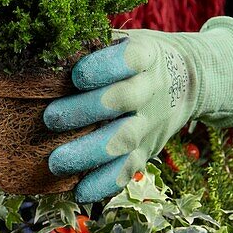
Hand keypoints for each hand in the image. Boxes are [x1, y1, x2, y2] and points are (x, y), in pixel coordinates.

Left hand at [43, 16, 232, 202]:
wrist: (190, 78)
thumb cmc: (138, 57)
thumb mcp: (126, 40)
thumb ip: (93, 43)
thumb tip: (43, 46)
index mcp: (145, 55)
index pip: (129, 58)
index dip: (104, 67)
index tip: (77, 75)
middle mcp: (151, 89)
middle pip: (124, 100)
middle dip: (85, 110)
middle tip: (50, 118)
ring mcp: (151, 122)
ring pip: (124, 139)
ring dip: (89, 153)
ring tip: (56, 162)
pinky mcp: (148, 149)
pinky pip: (129, 169)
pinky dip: (105, 182)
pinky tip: (79, 191)